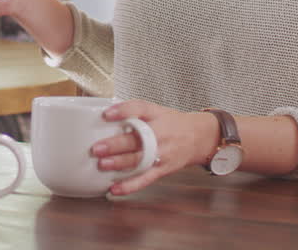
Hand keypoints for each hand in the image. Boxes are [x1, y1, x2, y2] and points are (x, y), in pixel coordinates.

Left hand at [90, 99, 218, 195]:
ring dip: (120, 164)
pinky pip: (146, 179)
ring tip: (103, 165)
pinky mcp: (163, 169)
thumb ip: (134, 111)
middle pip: (137, 139)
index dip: (123, 111)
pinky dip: (130, 186)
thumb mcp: (156, 110)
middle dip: (116, 145)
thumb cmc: (174, 123)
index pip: (140, 109)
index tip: (106, 114)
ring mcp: (161, 153)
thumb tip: (105, 114)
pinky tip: (115, 189)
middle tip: (97, 148)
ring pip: (140, 160)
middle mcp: (159, 134)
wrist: (200, 138)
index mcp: (156, 116)